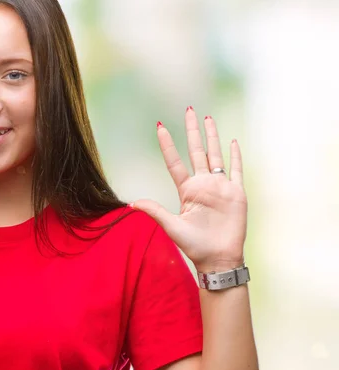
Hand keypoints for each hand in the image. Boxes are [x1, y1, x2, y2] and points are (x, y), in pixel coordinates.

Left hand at [130, 107, 246, 272]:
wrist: (218, 258)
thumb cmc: (194, 245)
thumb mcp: (171, 226)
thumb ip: (155, 211)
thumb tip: (132, 203)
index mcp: (186, 190)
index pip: (175, 162)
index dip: (167, 145)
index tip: (160, 126)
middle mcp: (202, 185)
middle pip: (196, 151)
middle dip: (192, 131)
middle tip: (189, 110)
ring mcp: (219, 187)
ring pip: (215, 155)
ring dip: (212, 137)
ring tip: (208, 118)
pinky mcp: (236, 193)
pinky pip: (236, 170)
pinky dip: (234, 156)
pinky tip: (231, 141)